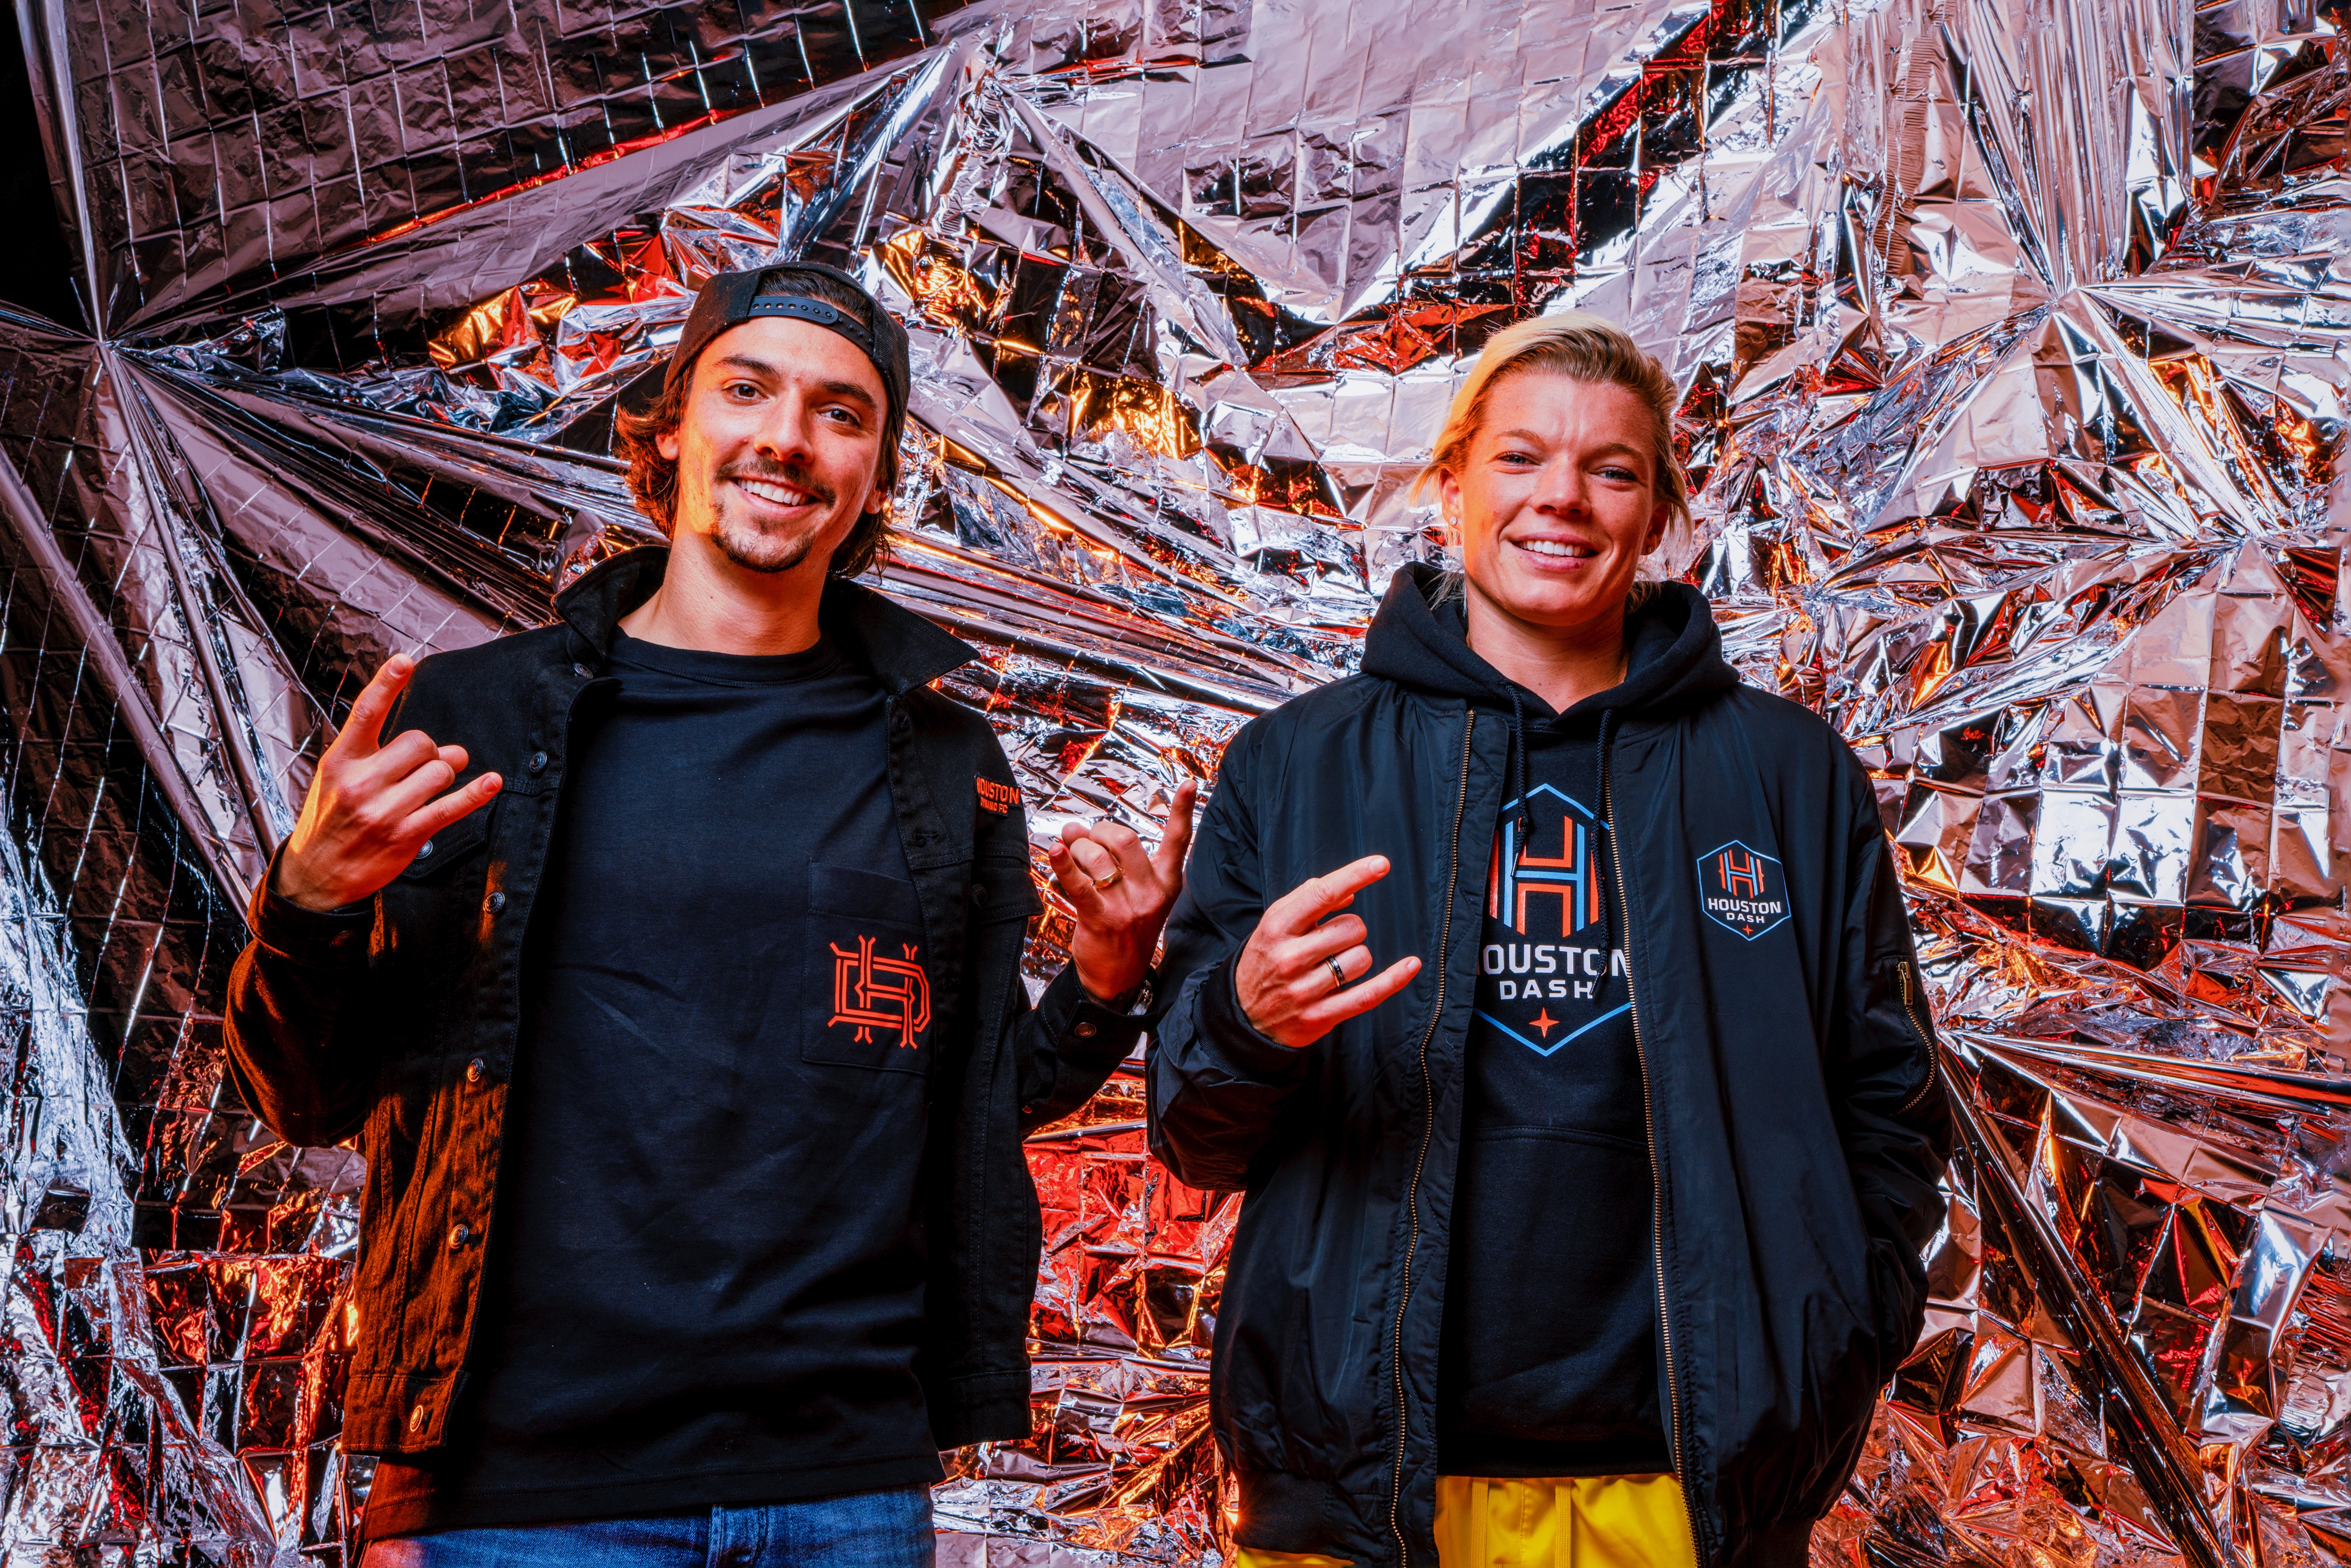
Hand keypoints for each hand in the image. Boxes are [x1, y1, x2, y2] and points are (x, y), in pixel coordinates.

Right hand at [274, 655, 503, 911]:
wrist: (316, 876)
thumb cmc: (331, 821)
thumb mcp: (336, 778)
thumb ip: (379, 755)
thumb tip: (446, 748)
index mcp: (341, 761)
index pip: (364, 714)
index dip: (386, 685)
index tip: (404, 662)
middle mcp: (361, 782)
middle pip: (420, 742)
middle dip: (431, 751)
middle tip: (424, 765)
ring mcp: (384, 810)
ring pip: (439, 771)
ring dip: (446, 774)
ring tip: (431, 786)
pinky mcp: (406, 835)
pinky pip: (450, 807)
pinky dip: (476, 793)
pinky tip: (491, 782)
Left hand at [1047, 778, 1199, 1004]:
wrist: (1117, 979)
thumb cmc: (1124, 929)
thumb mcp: (1137, 895)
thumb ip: (1113, 860)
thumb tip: (1075, 827)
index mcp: (1167, 884)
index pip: (1179, 841)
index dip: (1182, 811)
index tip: (1188, 782)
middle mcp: (1151, 894)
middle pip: (1125, 839)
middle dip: (1098, 831)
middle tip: (1084, 839)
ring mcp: (1128, 908)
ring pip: (1098, 857)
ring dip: (1076, 849)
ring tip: (1068, 853)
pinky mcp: (1102, 920)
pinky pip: (1079, 884)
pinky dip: (1063, 863)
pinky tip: (1055, 850)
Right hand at [1235, 855, 1420, 1047]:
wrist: (1242, 1014)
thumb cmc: (1267, 958)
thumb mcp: (1276, 923)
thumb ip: (1308, 900)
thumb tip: (1350, 891)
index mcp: (1278, 927)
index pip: (1321, 894)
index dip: (1354, 875)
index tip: (1381, 864)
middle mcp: (1289, 957)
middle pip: (1352, 928)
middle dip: (1352, 931)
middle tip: (1332, 942)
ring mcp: (1303, 990)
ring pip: (1361, 959)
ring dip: (1357, 958)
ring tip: (1334, 966)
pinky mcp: (1318, 1017)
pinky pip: (1368, 995)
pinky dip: (1394, 979)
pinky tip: (1411, 965)